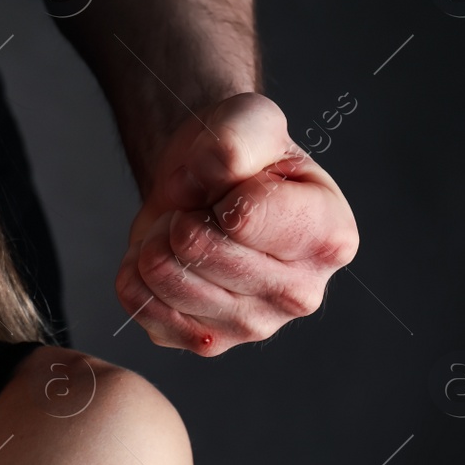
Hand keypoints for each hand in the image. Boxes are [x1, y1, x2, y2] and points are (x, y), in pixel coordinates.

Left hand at [118, 92, 358, 355]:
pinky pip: (141, 306)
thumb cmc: (240, 157)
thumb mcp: (249, 121)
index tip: (230, 185)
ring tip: (181, 228)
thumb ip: (239, 137)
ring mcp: (254, 326)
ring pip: (166, 279)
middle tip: (198, 207)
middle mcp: (301, 293)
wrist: (206, 188)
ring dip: (157, 240)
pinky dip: (136, 272)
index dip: (217, 188)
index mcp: (329, 237)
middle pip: (198, 250)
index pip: (243, 218)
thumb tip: (218, 175)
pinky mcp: (207, 343)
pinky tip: (162, 256)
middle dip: (181, 213)